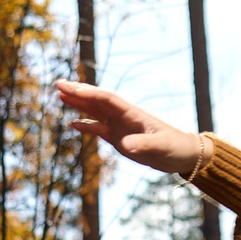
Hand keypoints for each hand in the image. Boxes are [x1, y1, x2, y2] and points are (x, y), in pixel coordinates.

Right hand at [56, 80, 202, 173]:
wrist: (182, 155)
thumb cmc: (174, 147)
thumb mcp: (160, 146)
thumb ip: (143, 144)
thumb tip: (125, 145)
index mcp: (132, 113)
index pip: (107, 99)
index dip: (89, 93)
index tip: (71, 89)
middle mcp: (123, 117)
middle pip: (97, 101)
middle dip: (78, 92)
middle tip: (58, 84)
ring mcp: (120, 127)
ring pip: (95, 111)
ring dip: (79, 104)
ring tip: (60, 95)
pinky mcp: (119, 139)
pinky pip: (99, 129)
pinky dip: (86, 126)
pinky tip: (72, 123)